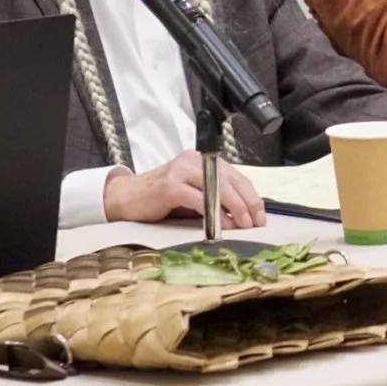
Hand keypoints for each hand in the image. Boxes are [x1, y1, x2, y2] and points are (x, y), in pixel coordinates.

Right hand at [102, 150, 265, 228]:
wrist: (125, 198)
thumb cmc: (161, 198)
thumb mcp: (194, 195)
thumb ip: (215, 198)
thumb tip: (242, 215)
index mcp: (204, 160)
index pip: (237, 177)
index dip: (252, 197)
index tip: (260, 215)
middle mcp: (195, 161)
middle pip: (231, 181)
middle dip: (247, 204)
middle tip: (255, 223)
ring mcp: (181, 171)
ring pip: (218, 188)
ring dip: (234, 209)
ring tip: (243, 225)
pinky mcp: (170, 185)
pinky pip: (199, 199)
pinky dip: (213, 213)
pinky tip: (220, 224)